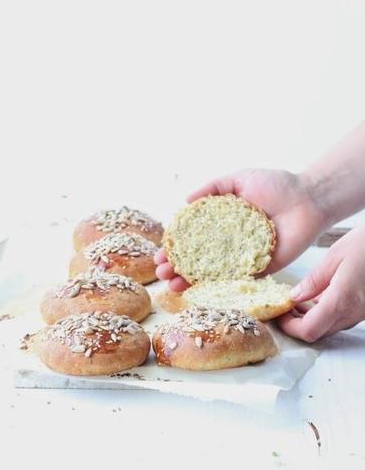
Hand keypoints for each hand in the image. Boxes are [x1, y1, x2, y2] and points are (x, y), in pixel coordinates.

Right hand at [154, 168, 325, 290]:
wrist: (308, 200)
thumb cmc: (276, 185)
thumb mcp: (239, 179)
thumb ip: (212, 188)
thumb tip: (185, 200)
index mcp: (222, 221)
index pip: (192, 237)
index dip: (175, 245)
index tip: (161, 253)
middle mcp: (229, 241)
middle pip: (197, 258)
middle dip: (177, 266)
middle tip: (161, 272)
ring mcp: (243, 256)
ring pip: (212, 273)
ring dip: (190, 280)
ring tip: (172, 284)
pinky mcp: (260, 268)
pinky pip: (236, 280)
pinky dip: (217, 287)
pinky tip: (199, 291)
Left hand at [278, 225, 364, 341]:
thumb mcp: (334, 257)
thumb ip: (313, 281)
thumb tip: (294, 297)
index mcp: (342, 300)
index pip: (309, 330)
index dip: (290, 327)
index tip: (278, 314)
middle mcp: (353, 312)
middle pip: (319, 332)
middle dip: (297, 323)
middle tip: (284, 306)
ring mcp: (361, 312)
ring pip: (330, 326)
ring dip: (311, 318)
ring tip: (297, 300)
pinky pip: (341, 317)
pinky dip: (325, 312)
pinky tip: (317, 296)